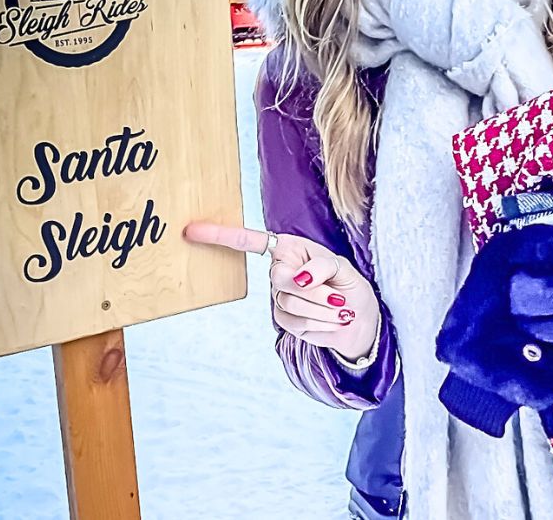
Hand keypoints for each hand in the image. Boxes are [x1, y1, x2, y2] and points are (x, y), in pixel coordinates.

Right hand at [183, 222, 379, 361]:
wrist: (360, 320)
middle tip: (339, 299)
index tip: (192, 229)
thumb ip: (322, 267)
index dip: (220, 236)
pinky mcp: (283, 319)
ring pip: (289, 303)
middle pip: (280, 279)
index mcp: (291, 248)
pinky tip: (332, 321)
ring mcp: (279, 295)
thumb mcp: (344, 269)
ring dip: (322, 310)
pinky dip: (320, 323)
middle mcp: (280, 269)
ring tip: (341, 310)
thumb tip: (299, 278)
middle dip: (315, 292)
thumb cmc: (351, 286)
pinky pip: (294, 322)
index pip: (250, 241)